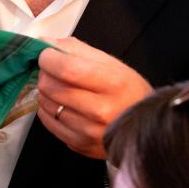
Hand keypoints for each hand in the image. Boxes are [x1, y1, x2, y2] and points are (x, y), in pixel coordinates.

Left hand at [37, 37, 152, 158]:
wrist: (144, 126)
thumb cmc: (127, 90)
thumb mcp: (110, 63)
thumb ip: (76, 49)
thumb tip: (43, 42)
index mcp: (113, 83)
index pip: (67, 69)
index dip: (49, 58)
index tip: (46, 53)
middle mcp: (101, 110)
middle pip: (52, 87)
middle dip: (45, 73)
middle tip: (52, 69)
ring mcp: (89, 131)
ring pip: (46, 104)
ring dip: (46, 91)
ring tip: (60, 87)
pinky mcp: (79, 145)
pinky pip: (48, 122)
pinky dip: (48, 108)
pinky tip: (60, 103)